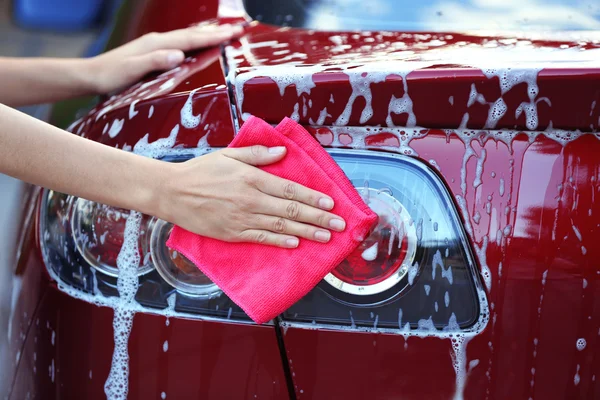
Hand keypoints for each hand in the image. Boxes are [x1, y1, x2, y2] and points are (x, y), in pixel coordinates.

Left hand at [86, 24, 242, 93]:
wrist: (90, 75)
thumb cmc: (110, 77)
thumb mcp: (132, 71)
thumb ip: (155, 61)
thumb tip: (178, 54)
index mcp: (157, 44)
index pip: (191, 39)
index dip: (213, 37)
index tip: (233, 33)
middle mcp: (157, 40)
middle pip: (193, 34)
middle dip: (217, 31)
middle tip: (239, 28)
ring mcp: (155, 44)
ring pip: (187, 36)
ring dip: (208, 34)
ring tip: (226, 32)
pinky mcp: (152, 51)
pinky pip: (181, 42)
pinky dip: (195, 40)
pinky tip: (198, 42)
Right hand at [162, 146, 346, 247]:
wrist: (172, 193)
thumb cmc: (201, 171)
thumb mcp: (229, 155)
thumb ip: (257, 154)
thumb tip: (283, 152)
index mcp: (252, 178)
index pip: (290, 189)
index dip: (313, 197)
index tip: (331, 203)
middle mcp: (251, 199)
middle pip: (291, 209)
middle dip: (319, 217)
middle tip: (340, 224)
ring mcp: (242, 218)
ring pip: (281, 225)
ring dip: (307, 231)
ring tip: (327, 236)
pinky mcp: (233, 233)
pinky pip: (261, 238)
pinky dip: (280, 241)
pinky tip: (296, 243)